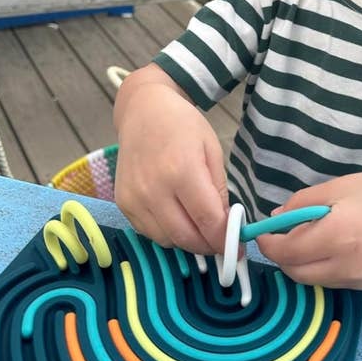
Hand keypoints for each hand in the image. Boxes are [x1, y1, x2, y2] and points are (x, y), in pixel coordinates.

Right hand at [114, 76, 228, 254]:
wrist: (143, 111)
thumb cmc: (183, 126)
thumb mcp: (212, 151)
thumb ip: (219, 191)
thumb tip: (227, 226)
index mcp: (182, 171)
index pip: (208, 220)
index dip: (225, 240)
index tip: (238, 249)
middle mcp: (154, 189)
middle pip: (186, 237)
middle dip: (209, 246)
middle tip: (222, 243)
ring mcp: (134, 198)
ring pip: (167, 240)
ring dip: (188, 241)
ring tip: (200, 228)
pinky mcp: (123, 203)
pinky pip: (149, 233)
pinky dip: (167, 233)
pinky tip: (178, 218)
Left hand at [256, 171, 361, 288]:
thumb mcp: (340, 187)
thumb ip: (302, 204)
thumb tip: (275, 219)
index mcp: (336, 237)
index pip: (285, 251)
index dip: (268, 242)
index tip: (263, 231)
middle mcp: (344, 266)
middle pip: (294, 272)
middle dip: (283, 255)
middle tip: (285, 232)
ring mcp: (357, 280)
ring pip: (312, 280)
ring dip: (301, 262)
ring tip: (312, 235)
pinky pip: (331, 280)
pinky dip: (321, 267)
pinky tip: (333, 245)